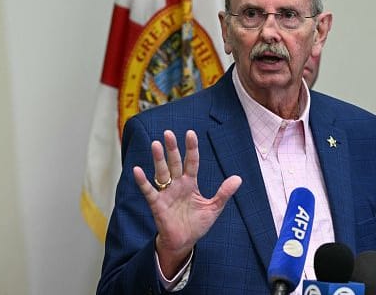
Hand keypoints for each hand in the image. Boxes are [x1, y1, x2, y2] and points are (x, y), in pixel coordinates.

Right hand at [133, 130, 241, 276]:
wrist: (184, 242)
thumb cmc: (197, 224)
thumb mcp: (214, 207)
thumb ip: (224, 193)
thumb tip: (238, 178)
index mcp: (191, 183)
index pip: (191, 161)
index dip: (191, 148)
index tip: (190, 133)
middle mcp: (177, 184)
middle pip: (174, 162)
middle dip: (172, 148)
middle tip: (168, 133)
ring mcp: (166, 193)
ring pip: (162, 172)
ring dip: (158, 159)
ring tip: (155, 144)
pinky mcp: (157, 204)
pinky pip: (149, 191)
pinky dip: (143, 181)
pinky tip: (137, 170)